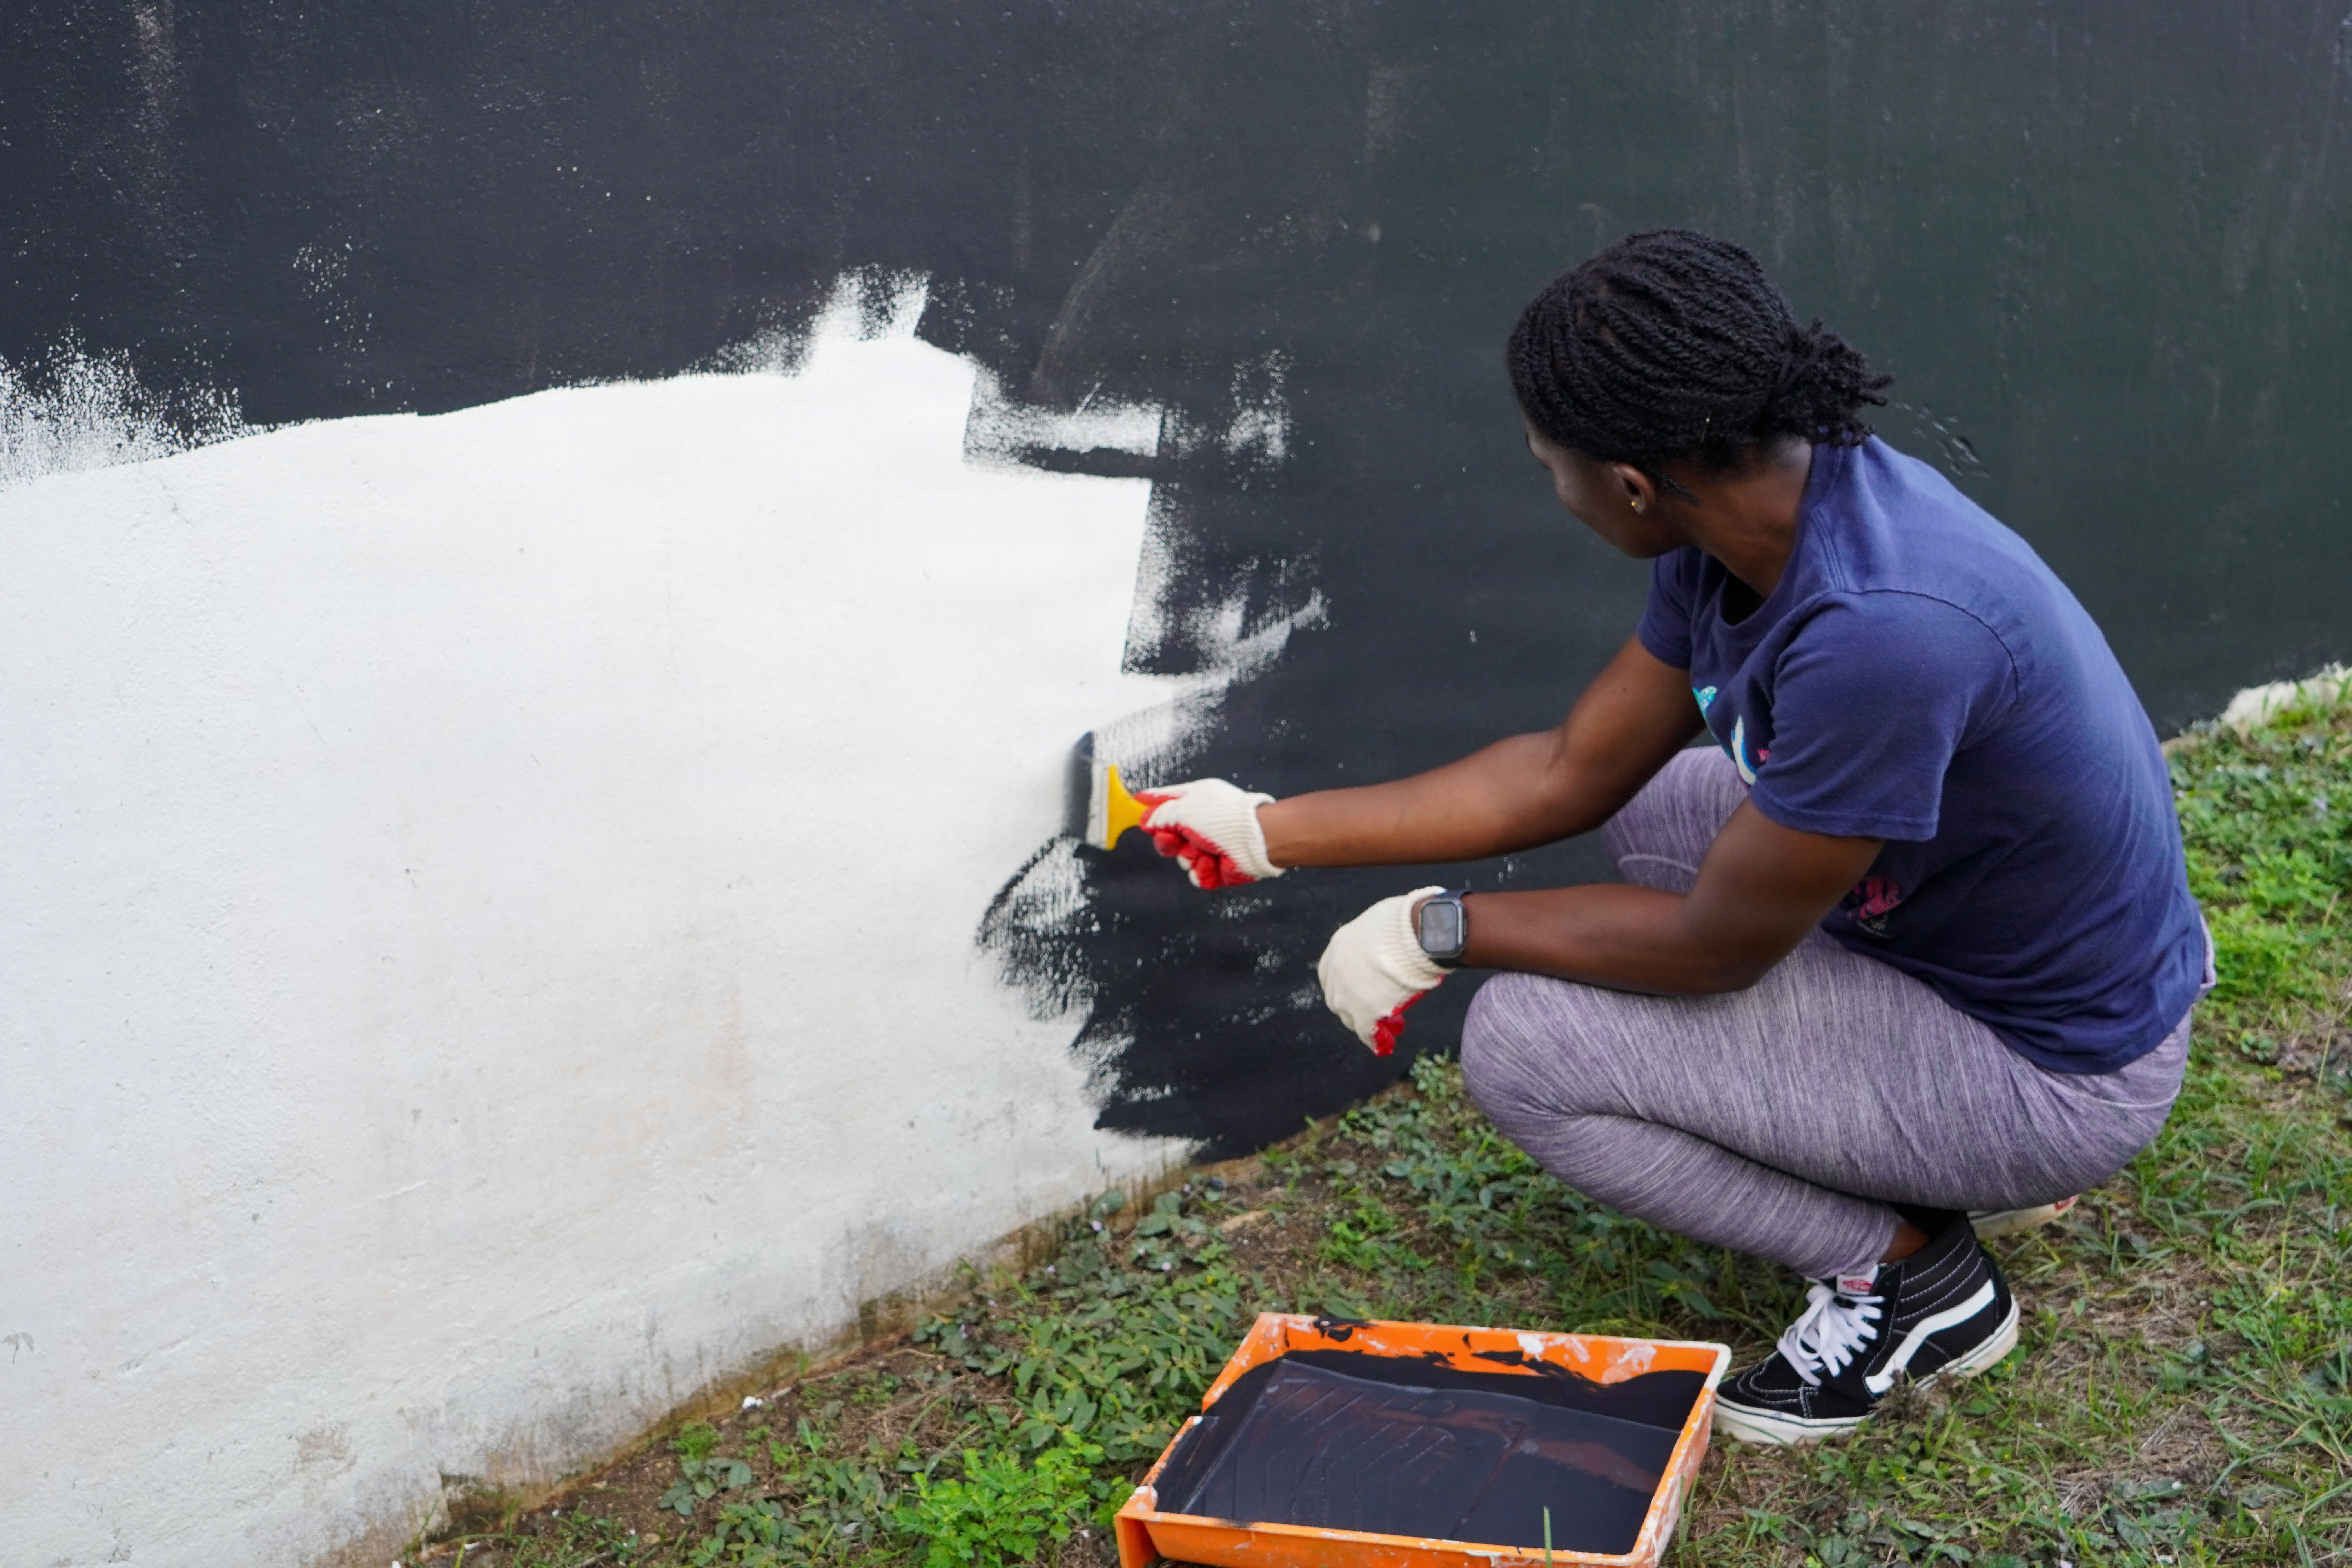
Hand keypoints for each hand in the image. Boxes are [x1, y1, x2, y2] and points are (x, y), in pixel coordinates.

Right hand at [1135, 778, 1282, 888]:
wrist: (1256, 843)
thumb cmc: (1224, 818)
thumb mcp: (1184, 809)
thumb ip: (1161, 814)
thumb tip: (1146, 819)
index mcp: (1197, 800)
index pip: (1167, 799)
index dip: (1151, 803)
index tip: (1135, 804)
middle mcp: (1202, 822)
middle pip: (1169, 834)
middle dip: (1167, 841)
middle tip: (1173, 840)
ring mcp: (1210, 845)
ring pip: (1182, 857)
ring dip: (1189, 856)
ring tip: (1205, 851)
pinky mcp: (1217, 867)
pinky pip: (1197, 874)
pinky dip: (1203, 871)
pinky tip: (1214, 863)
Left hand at [1316, 887, 1449, 1054]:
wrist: (1412, 933)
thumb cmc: (1404, 920)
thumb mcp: (1381, 921)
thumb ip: (1380, 936)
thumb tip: (1399, 935)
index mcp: (1338, 947)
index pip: (1333, 973)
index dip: (1346, 984)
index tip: (1360, 989)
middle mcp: (1336, 973)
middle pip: (1340, 998)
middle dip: (1359, 1006)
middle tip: (1381, 1009)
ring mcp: (1347, 995)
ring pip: (1353, 1017)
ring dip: (1371, 1023)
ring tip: (1395, 1028)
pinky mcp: (1364, 1012)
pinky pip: (1368, 1032)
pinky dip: (1377, 1040)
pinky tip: (1386, 1046)